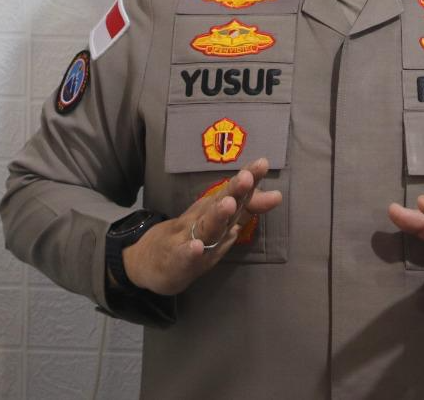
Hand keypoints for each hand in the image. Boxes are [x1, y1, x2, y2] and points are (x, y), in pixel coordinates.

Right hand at [122, 157, 282, 296]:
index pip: (233, 192)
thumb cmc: (190, 237)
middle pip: (219, 203)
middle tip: (247, 177)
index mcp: (213, 211)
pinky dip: (190, 252)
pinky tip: (196, 247)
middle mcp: (201, 220)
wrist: (147, 261)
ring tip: (228, 205)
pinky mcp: (175, 260)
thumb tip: (276, 195)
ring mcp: (186, 239)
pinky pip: (183, 256)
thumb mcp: (220, 223)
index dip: (249, 180)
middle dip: (234, 190)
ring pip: (204, 227)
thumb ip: (247, 209)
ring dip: (216, 215)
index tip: (263, 163)